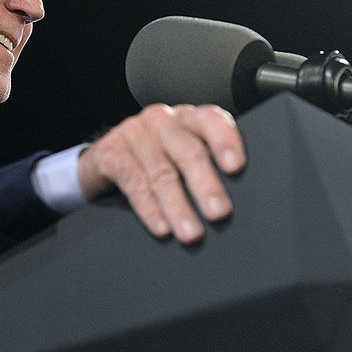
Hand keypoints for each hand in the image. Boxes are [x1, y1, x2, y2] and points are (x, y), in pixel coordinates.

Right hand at [76, 103, 245, 243]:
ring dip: (178, 207)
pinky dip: (150, 209)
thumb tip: (243, 201)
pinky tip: (162, 227)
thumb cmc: (159, 159)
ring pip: (162, 173)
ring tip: (191, 232)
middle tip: (219, 213)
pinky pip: (133, 184)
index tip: (236, 167)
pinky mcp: (112, 153)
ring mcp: (135, 134)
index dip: (224, 141)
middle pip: (188, 151)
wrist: (108, 157)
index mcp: (188, 118)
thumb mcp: (184, 156)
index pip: (211, 120)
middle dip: (205, 185)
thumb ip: (208, 166)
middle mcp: (163, 121)